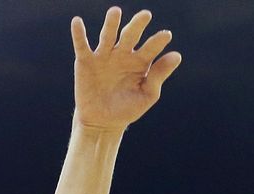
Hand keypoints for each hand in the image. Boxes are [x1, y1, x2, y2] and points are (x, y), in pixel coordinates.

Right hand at [71, 7, 181, 131]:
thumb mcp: (146, 95)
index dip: (158, 41)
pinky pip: (82, 45)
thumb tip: (177, 55)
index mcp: (140, 61)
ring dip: (111, 23)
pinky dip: (79, 34)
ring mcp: (104, 55)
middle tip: (146, 15)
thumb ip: (159, 75)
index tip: (166, 35)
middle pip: (130, 35)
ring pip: (108, 36)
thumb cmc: (127, 109)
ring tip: (116, 11)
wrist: (102, 122)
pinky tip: (77, 22)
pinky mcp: (86, 61)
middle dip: (137, 25)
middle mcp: (122, 54)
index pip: (151, 47)